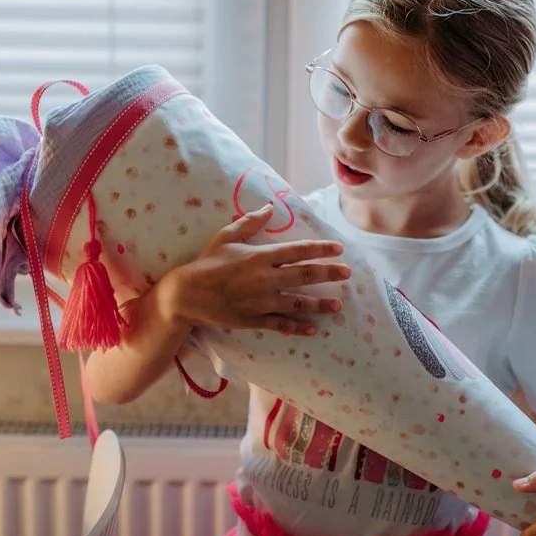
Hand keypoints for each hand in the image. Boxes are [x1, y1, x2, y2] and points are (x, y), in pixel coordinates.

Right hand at [159, 204, 350, 335]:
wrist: (187, 294)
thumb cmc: (208, 262)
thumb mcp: (227, 236)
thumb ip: (250, 221)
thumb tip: (269, 207)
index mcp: (260, 256)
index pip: (298, 251)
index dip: (321, 250)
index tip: (338, 250)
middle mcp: (265, 279)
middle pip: (305, 275)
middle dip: (329, 274)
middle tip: (347, 274)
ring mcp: (261, 302)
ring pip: (297, 303)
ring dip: (320, 304)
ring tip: (337, 306)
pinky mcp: (253, 320)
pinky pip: (280, 324)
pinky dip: (297, 327)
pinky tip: (312, 328)